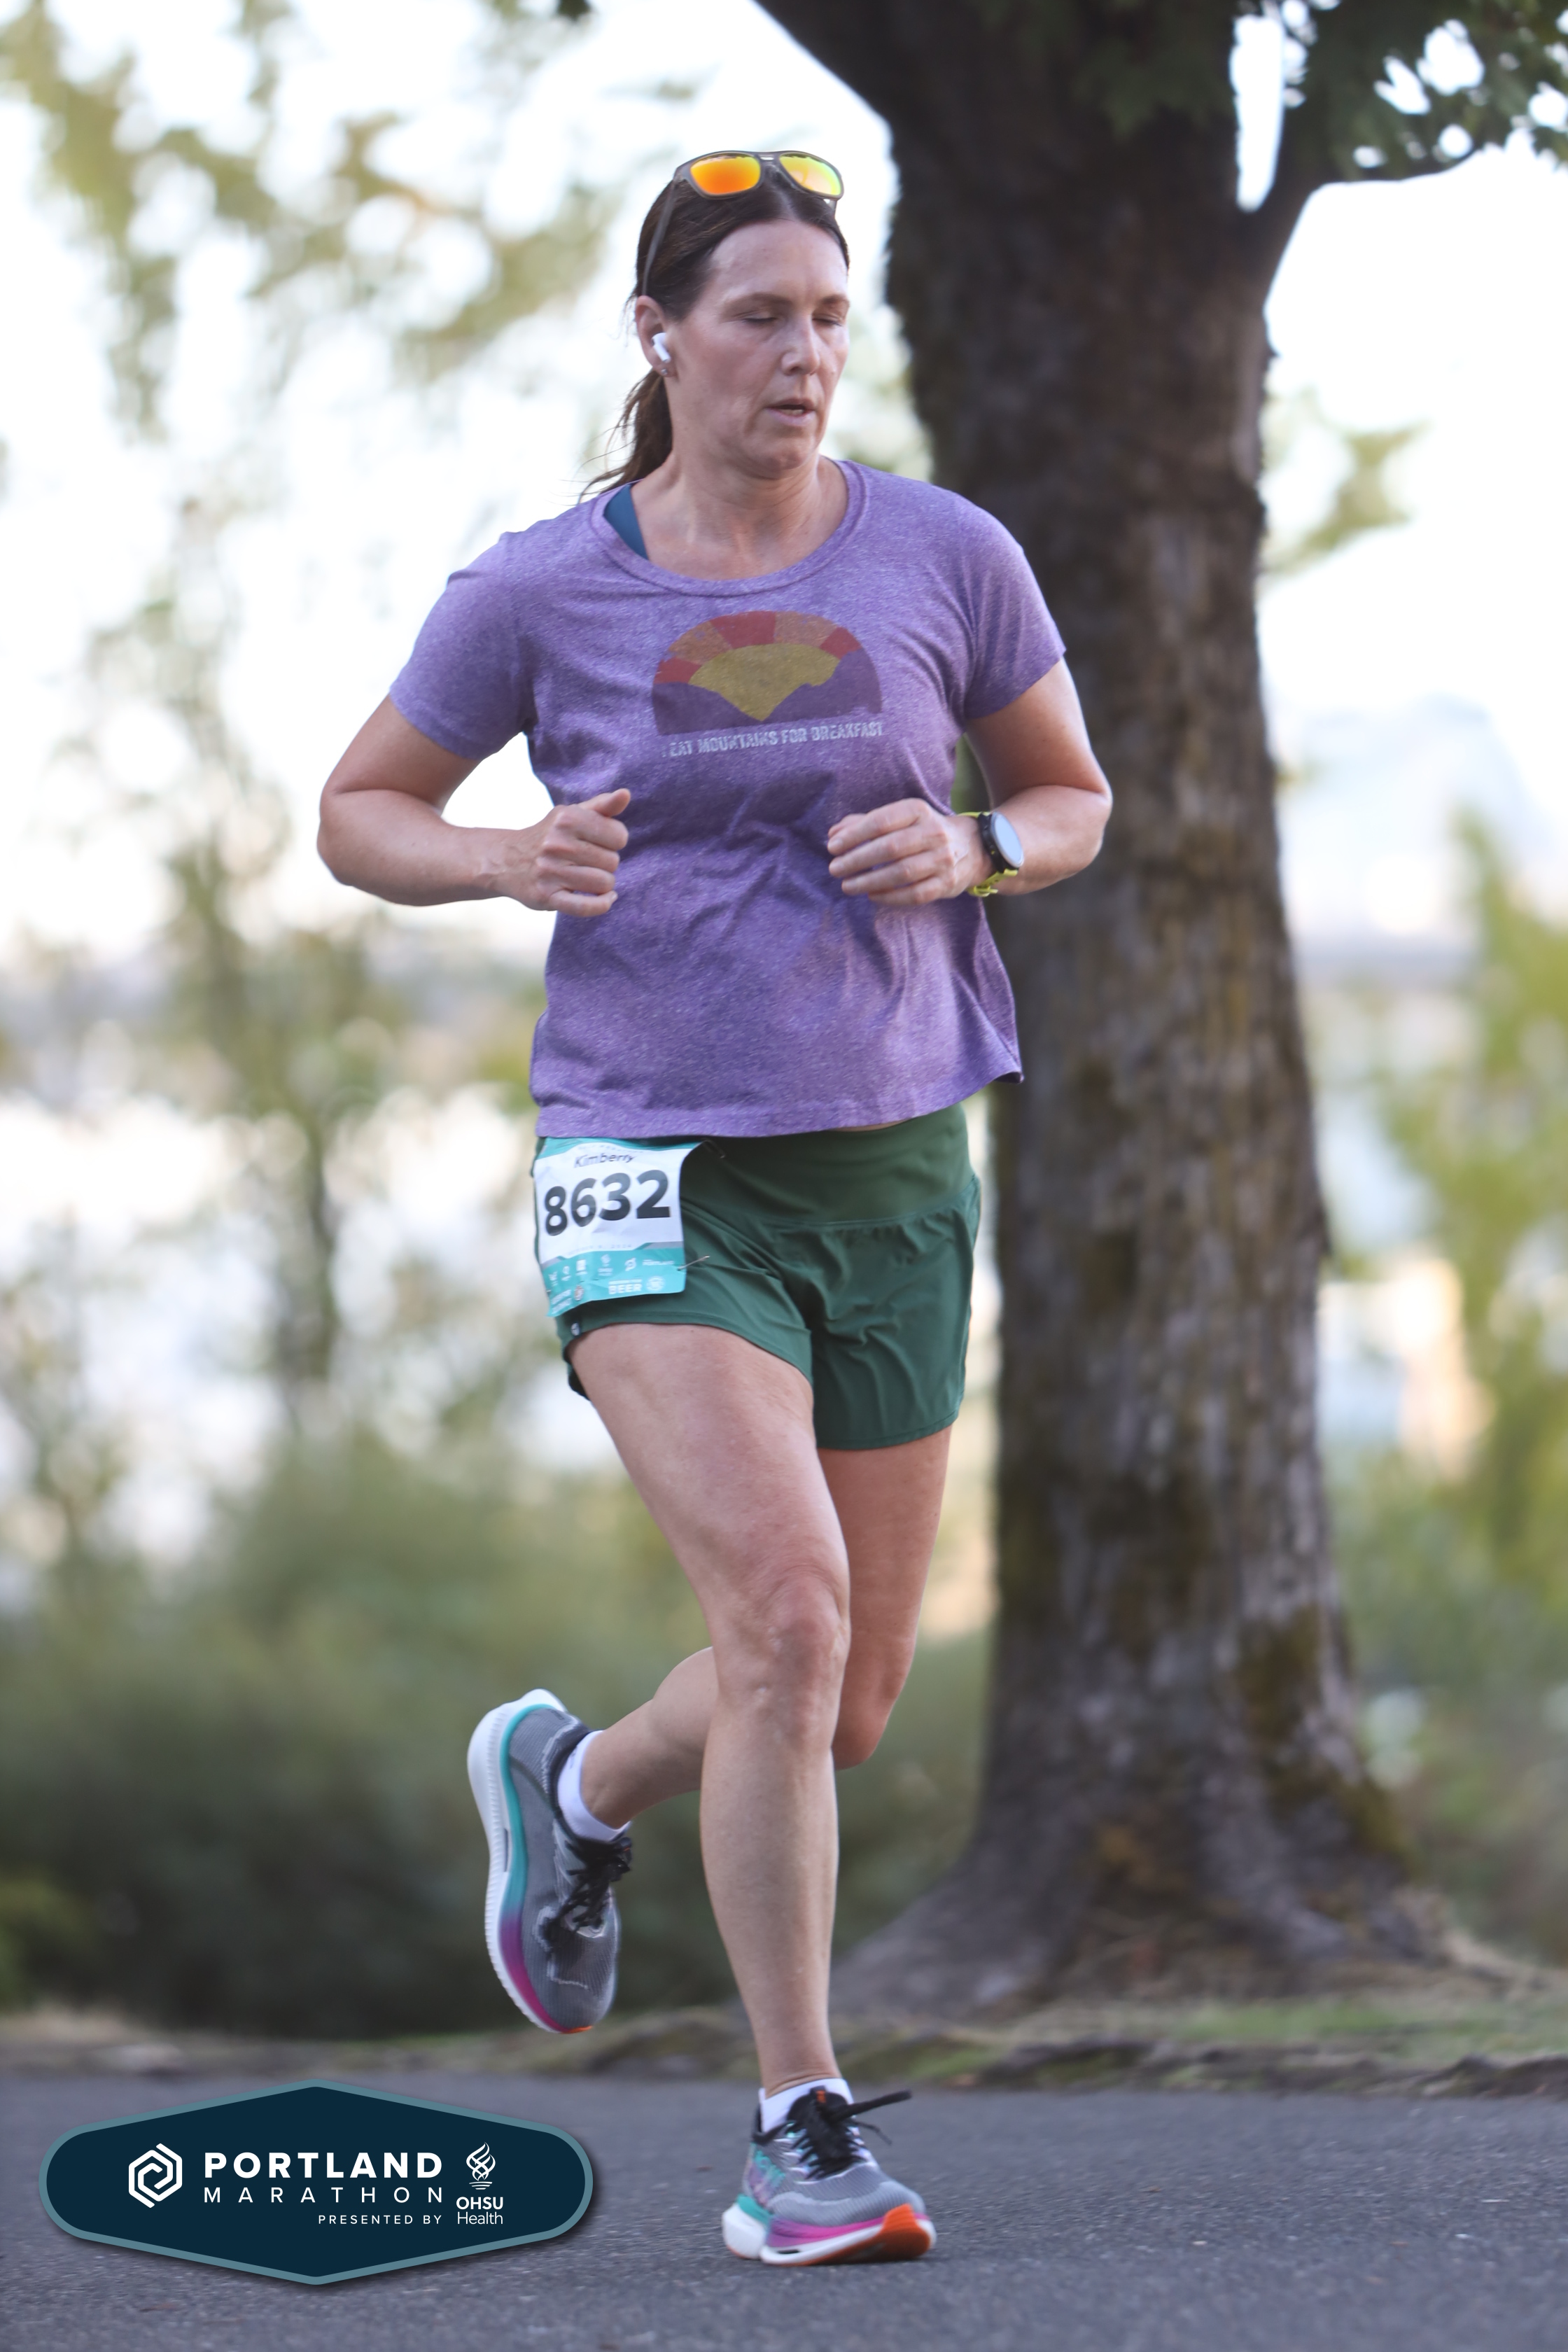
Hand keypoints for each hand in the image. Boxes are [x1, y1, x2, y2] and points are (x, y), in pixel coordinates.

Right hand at [510, 790, 629, 916]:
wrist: (506, 860)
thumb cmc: (549, 836)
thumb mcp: (572, 814)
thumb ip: (602, 805)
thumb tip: (625, 794)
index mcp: (567, 818)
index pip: (619, 835)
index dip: (614, 841)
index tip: (599, 842)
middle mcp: (558, 843)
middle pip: (612, 861)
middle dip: (606, 863)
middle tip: (587, 861)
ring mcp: (551, 871)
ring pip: (604, 884)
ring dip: (602, 884)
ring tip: (587, 876)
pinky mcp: (546, 896)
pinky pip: (586, 906)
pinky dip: (601, 905)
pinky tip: (605, 899)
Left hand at [826, 800, 988, 906]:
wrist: (973, 848)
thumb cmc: (924, 831)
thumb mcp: (901, 818)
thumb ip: (866, 823)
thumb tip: (834, 833)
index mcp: (918, 811)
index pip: (881, 821)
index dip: (854, 835)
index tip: (833, 847)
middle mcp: (933, 833)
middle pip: (889, 848)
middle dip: (857, 860)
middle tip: (835, 869)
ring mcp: (942, 860)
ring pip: (901, 873)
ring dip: (869, 881)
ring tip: (847, 886)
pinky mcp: (947, 884)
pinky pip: (915, 894)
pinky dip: (890, 897)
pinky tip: (871, 896)